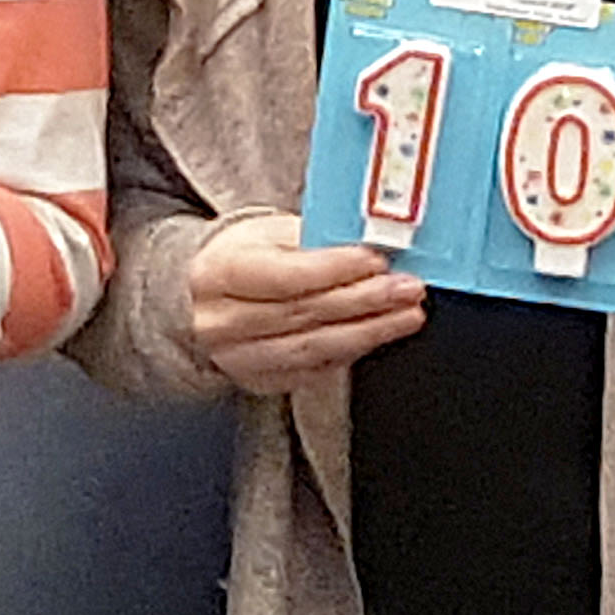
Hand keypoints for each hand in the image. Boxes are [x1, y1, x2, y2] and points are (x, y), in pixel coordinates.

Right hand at [184, 211, 423, 393]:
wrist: (207, 295)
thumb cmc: (245, 258)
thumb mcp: (268, 234)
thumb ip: (313, 241)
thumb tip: (371, 248)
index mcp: (217, 273)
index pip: (283, 275)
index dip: (334, 269)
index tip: (376, 261)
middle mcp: (220, 320)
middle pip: (303, 313)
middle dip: (364, 300)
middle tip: (406, 290)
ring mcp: (236, 357)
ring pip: (313, 347)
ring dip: (368, 331)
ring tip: (406, 316)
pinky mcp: (258, 380)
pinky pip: (314, 370)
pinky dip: (352, 351)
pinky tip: (377, 335)